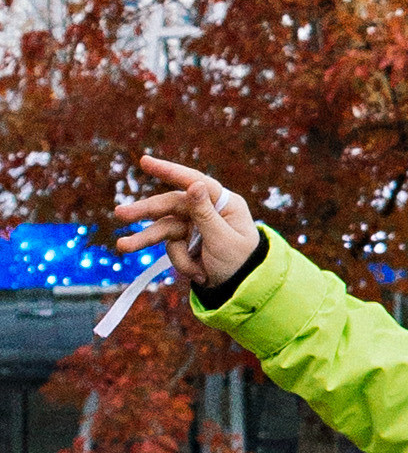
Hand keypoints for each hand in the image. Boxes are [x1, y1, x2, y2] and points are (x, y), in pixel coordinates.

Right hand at [112, 153, 259, 290]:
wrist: (241, 291)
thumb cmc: (240, 263)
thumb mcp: (223, 240)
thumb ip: (205, 214)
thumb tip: (194, 184)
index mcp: (224, 204)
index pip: (193, 181)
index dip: (169, 171)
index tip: (144, 161)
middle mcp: (207, 210)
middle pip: (170, 205)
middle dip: (145, 212)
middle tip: (120, 214)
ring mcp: (195, 226)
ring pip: (163, 227)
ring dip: (145, 239)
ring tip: (123, 246)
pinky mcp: (187, 241)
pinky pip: (172, 248)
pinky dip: (182, 263)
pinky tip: (200, 275)